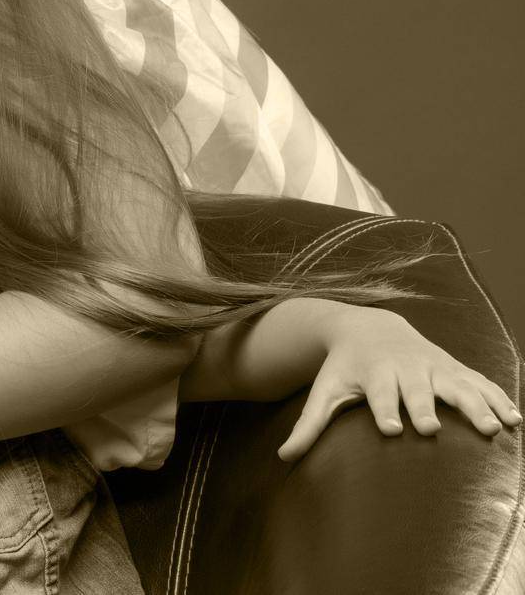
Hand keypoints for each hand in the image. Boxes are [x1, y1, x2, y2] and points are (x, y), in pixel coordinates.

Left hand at [277, 306, 521, 460]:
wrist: (369, 327)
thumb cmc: (346, 369)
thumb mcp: (325, 391)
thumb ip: (309, 425)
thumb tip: (283, 458)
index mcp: (374, 373)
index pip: (379, 394)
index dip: (385, 410)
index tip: (392, 429)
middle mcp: (406, 367)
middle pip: (417, 389)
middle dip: (425, 407)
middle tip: (432, 429)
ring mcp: (434, 366)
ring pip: (457, 386)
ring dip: (475, 406)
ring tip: (493, 430)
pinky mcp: (455, 368)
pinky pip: (481, 383)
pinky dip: (498, 399)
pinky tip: (515, 421)